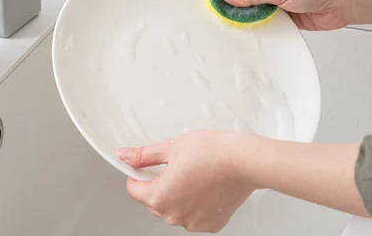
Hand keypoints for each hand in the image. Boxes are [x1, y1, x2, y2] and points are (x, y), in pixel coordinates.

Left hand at [117, 130, 255, 232]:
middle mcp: (174, 216)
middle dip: (158, 185)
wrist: (245, 162)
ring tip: (193, 174)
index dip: (137, 175)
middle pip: (153, 202)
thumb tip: (126, 156)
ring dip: (177, 196)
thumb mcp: (171, 147)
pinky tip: (205, 186)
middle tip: (174, 166)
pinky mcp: (211, 225)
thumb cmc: (214, 153)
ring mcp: (193, 223)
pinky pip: (194, 215)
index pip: (134, 190)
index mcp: (160, 197)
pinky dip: (195, 204)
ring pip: (174, 210)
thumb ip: (144, 155)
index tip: (145, 167)